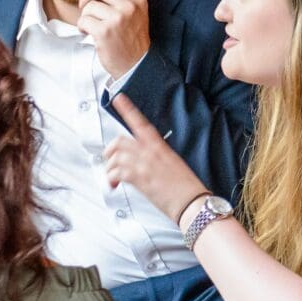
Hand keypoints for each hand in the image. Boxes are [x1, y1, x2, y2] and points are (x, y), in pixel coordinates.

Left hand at [77, 0, 150, 79]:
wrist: (136, 65)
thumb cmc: (131, 39)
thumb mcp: (136, 13)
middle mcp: (130, 6)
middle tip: (85, 6)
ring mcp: (118, 18)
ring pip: (89, 6)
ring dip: (85, 16)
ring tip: (91, 26)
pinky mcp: (105, 31)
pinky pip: (84, 20)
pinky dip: (82, 27)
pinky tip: (88, 33)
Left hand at [104, 94, 212, 223]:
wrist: (191, 201)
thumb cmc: (186, 186)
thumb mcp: (174, 163)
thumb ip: (156, 157)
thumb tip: (143, 160)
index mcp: (160, 146)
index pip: (141, 123)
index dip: (128, 109)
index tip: (119, 99)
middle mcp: (149, 151)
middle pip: (119, 141)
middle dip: (110, 151)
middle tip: (110, 161)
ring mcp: (143, 164)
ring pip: (114, 157)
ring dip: (110, 168)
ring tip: (113, 178)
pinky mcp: (138, 178)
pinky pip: (114, 173)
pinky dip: (110, 180)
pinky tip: (114, 185)